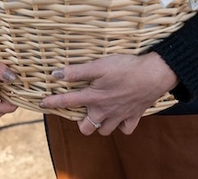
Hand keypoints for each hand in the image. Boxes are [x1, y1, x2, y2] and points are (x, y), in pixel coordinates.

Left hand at [39, 52, 178, 135]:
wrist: (155, 75)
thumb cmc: (125, 68)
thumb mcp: (99, 66)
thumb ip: (76, 72)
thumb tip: (55, 74)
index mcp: (94, 98)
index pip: (67, 102)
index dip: (53, 102)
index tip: (42, 104)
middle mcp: (105, 111)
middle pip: (86, 127)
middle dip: (80, 122)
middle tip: (80, 112)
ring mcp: (120, 116)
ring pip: (105, 131)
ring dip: (99, 125)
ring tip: (97, 114)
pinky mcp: (134, 116)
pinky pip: (126, 129)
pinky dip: (121, 126)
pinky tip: (118, 116)